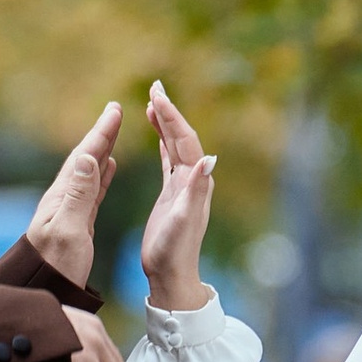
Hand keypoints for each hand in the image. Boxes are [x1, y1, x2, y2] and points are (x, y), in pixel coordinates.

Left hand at [26, 99, 121, 285]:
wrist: (44, 289)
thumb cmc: (57, 265)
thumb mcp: (70, 230)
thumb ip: (80, 195)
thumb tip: (87, 157)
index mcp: (63, 196)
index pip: (85, 157)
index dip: (101, 133)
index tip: (115, 110)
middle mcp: (64, 198)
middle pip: (86, 157)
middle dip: (101, 134)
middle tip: (114, 110)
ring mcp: (69, 208)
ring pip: (90, 170)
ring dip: (102, 149)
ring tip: (113, 130)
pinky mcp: (76, 220)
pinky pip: (92, 188)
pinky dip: (102, 173)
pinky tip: (108, 165)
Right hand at [141, 80, 217, 310]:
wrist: (171, 275)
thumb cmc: (174, 252)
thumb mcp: (182, 221)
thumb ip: (195, 190)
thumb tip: (208, 159)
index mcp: (194, 182)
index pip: (185, 140)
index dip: (172, 116)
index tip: (157, 95)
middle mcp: (192, 180)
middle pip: (181, 137)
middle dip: (169, 111)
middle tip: (154, 86)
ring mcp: (182, 186)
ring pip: (174, 145)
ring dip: (165, 123)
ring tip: (153, 101)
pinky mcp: (171, 194)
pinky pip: (167, 160)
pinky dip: (162, 142)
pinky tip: (157, 132)